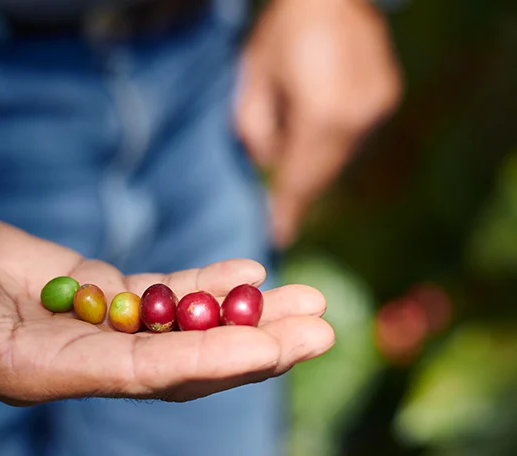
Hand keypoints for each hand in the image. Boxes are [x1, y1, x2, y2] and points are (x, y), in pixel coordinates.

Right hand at [0, 206, 333, 404]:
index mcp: (45, 369)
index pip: (141, 373)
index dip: (206, 358)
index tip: (272, 347)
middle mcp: (83, 359)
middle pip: (184, 359)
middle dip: (254, 346)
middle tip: (324, 331)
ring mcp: (97, 328)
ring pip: (186, 327)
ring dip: (250, 315)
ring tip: (312, 300)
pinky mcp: (100, 295)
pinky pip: (166, 294)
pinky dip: (210, 283)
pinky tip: (253, 268)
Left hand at [237, 0, 401, 246]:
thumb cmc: (283, 32)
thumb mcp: (253, 78)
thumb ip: (255, 129)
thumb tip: (269, 162)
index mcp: (320, 113)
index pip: (299, 177)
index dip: (288, 209)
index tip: (278, 237)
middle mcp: (357, 117)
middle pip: (323, 172)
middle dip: (299, 190)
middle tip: (279, 209)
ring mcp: (377, 107)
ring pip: (340, 157)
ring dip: (315, 164)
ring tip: (292, 149)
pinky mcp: (387, 97)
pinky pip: (354, 137)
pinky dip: (332, 143)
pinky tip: (316, 126)